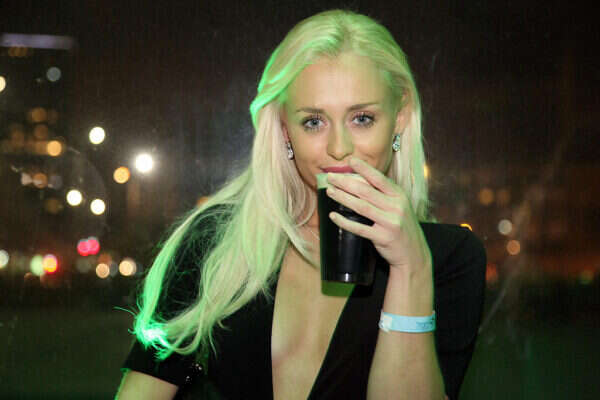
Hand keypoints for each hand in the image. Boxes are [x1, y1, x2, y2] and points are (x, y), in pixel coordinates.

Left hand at [325, 156, 431, 275]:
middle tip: (330, 177)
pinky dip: (344, 222)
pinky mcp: (383, 237)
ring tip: (330, 191)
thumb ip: (384, 194)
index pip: (379, 178)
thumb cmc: (401, 226)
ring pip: (361, 207)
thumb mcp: (398, 206)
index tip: (350, 160)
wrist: (414, 252)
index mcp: (399, 195)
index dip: (364, 168)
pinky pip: (359, 228)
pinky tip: (333, 216)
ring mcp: (390, 222)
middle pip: (366, 191)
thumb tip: (359, 180)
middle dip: (346, 182)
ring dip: (343, 198)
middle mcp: (396, 206)